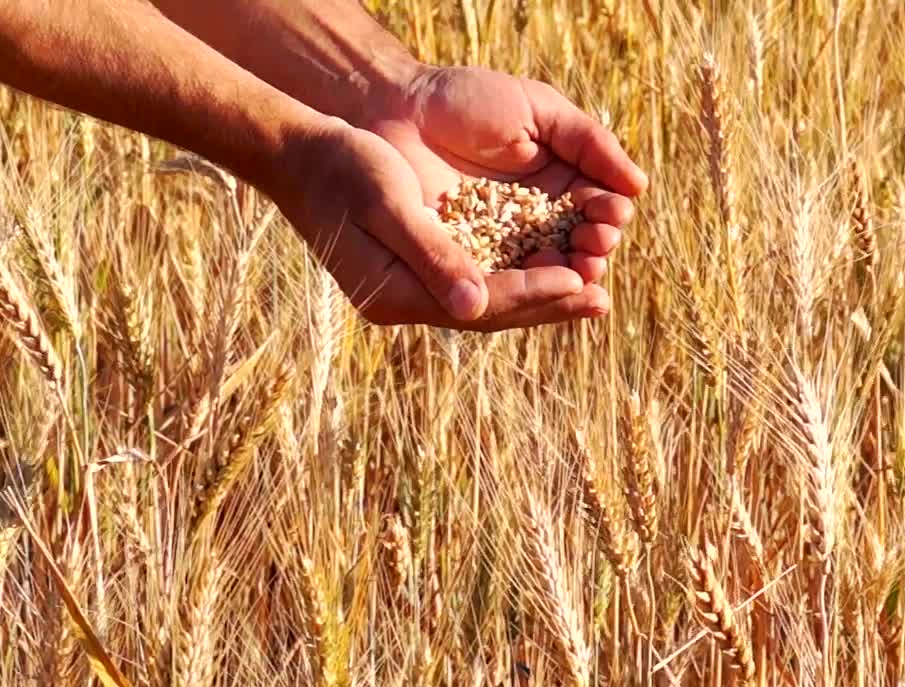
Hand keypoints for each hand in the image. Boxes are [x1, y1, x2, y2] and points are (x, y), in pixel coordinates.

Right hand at [272, 117, 612, 329]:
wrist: (302, 156)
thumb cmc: (342, 169)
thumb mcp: (387, 203)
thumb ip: (431, 254)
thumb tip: (475, 308)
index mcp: (395, 293)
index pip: (480, 302)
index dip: (532, 293)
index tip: (578, 281)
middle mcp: (406, 301)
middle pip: (493, 312)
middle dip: (549, 305)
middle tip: (603, 301)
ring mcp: (412, 289)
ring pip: (491, 302)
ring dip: (541, 297)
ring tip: (590, 292)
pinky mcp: (420, 270)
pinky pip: (481, 283)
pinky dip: (519, 279)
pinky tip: (552, 270)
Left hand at [362, 64, 647, 286]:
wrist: (396, 106)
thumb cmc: (469, 99)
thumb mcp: (539, 110)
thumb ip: (590, 143)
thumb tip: (639, 186)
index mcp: (559, 186)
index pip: (597, 213)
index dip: (608, 219)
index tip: (611, 215)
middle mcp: (535, 223)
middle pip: (577, 251)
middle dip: (593, 253)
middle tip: (596, 245)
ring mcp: (500, 248)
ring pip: (544, 275)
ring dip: (567, 278)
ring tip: (579, 272)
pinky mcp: (466, 266)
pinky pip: (499, 286)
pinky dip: (522, 291)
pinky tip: (539, 285)